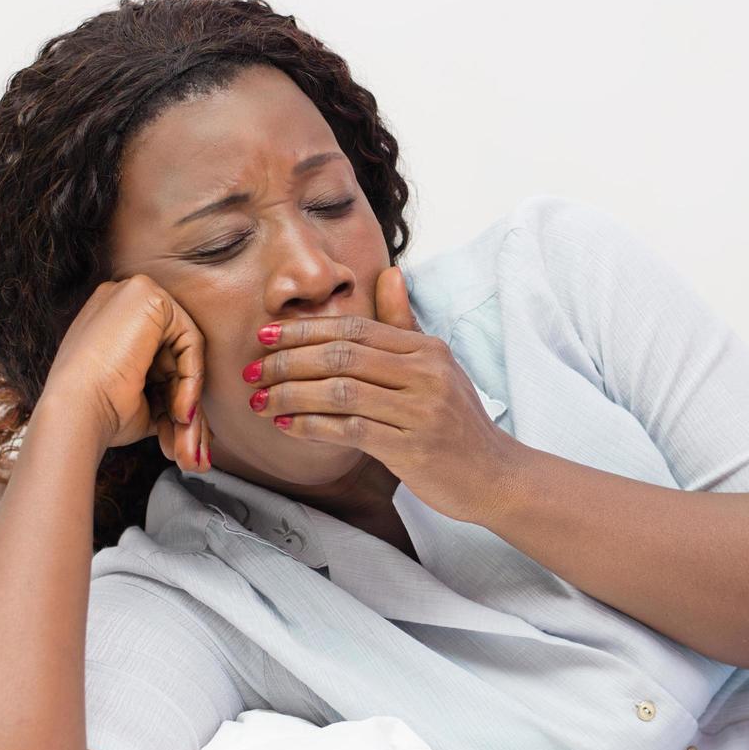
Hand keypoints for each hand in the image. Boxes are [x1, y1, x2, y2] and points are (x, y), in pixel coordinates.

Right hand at [39, 274, 212, 469]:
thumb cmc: (101, 415)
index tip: (179, 438)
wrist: (76, 415)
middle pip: (175, 356)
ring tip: (186, 442)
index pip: (161, 359)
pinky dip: (191, 380)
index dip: (174, 399)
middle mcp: (119, 303)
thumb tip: (201, 421)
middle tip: (189, 450)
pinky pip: (189, 341)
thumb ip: (171, 394)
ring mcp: (130, 294)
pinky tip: (179, 412)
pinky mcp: (146, 295)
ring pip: (185, 352)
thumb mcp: (144, 402)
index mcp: (111, 325)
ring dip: (189, 401)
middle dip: (186, 405)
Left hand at [242, 266, 511, 522]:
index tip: (266, 336)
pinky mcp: (412, 447)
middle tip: (253, 371)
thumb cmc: (456, 423)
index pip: (355, 329)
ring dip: (291, 395)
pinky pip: (350, 430)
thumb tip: (390, 274)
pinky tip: (287, 426)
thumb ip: (405, 326)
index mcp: (427, 349)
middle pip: (342, 356)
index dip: (305, 331)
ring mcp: (420, 411)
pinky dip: (311, 426)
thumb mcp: (436, 368)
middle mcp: (426, 374)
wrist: (495, 476)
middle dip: (289, 361)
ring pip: (340, 392)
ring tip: (260, 401)